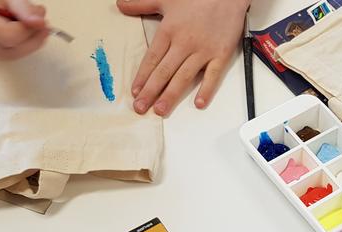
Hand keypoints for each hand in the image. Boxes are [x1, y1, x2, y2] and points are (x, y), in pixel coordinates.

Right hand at [0, 0, 48, 59]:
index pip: (10, 37)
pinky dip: (19, 46)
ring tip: (33, 26)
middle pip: (12, 50)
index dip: (29, 31)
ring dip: (29, 43)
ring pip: (12, 55)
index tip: (42, 21)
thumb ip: (24, 10)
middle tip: (43, 24)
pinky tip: (22, 33)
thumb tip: (40, 23)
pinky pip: (7, 55)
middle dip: (33, 38)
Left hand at [118, 0, 249, 116]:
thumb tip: (120, 5)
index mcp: (169, 31)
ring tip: (161, 110)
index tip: (135, 92)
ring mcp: (203, 51)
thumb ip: (141, 4)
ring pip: (183, 77)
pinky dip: (206, 90)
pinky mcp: (221, 54)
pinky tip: (199, 103)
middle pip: (164, 72)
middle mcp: (184, 43)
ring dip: (171, 95)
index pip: (152, 59)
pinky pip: (213, 75)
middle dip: (151, 92)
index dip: (142, 77)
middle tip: (141, 108)